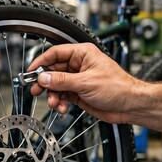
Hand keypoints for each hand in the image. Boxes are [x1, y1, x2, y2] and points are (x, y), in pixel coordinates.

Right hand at [28, 43, 144, 123]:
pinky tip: (63, 107)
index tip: (31, 71)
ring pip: (55, 85)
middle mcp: (78, 65)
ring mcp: (77, 79)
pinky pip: (61, 95)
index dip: (41, 62)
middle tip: (36, 90)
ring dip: (52, 95)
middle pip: (52, 71)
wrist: (129, 105)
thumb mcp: (86, 82)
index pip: (55, 53)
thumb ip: (62, 80)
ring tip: (54, 103)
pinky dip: (59, 102)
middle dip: (45, 82)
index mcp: (82, 54)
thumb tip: (44, 78)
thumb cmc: (118, 87)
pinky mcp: (77, 92)